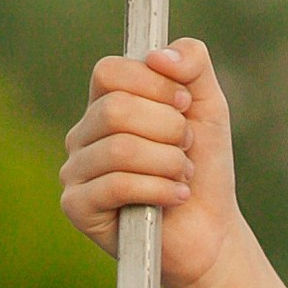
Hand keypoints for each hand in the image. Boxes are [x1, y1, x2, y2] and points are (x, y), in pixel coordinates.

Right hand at [60, 38, 245, 287]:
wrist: (212, 232)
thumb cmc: (205, 168)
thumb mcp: (209, 106)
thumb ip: (193, 64)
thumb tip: (158, 56)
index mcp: (105, 103)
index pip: (109, 72)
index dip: (155, 85)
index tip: (184, 107)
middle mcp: (82, 134)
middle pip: (115, 110)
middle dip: (168, 130)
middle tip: (186, 150)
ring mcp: (75, 170)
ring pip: (120, 149)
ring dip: (169, 163)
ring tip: (182, 177)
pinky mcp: (77, 207)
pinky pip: (116, 185)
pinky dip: (159, 190)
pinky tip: (176, 198)